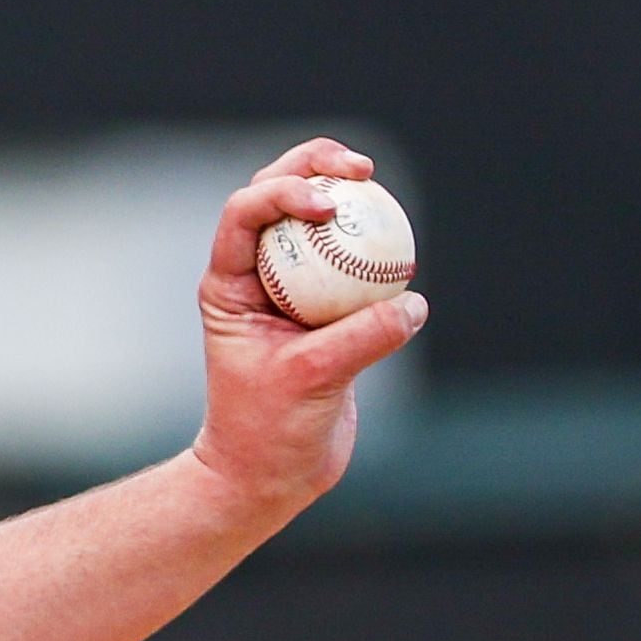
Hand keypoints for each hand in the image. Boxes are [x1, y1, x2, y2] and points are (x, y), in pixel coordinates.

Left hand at [186, 138, 426, 515]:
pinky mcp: (325, 310)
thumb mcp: (312, 381)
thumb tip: (412, 303)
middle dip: (311, 166)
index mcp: (228, 284)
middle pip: (275, 197)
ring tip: (373, 182)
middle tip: (358, 167)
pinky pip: (350, 263)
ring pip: (313, 224)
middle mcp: (254, 277)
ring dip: (343, 196)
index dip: (283, 194)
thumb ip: (361, 339)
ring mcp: (289, 290)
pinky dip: (372, 247)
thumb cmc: (269, 430)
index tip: (328, 207)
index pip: (245, 215)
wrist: (272, 473)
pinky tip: (401, 249)